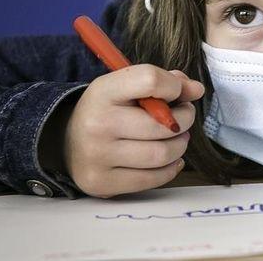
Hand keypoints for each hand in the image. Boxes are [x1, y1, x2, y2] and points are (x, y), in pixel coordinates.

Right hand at [64, 65, 203, 197]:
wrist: (66, 141)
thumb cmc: (107, 110)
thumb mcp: (125, 87)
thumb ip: (162, 81)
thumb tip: (196, 90)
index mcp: (103, 91)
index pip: (149, 80)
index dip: (175, 85)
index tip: (180, 92)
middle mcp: (98, 124)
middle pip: (163, 124)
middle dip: (185, 119)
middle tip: (184, 117)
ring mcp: (98, 157)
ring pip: (162, 154)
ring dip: (180, 145)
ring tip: (177, 138)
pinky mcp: (102, 183)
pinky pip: (153, 179)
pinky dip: (170, 168)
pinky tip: (170, 159)